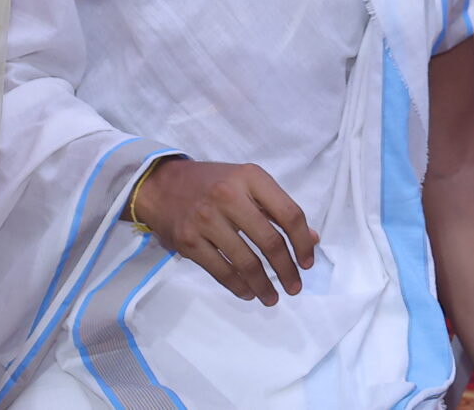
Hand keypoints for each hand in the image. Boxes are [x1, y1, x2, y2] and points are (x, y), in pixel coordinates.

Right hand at [133, 158, 318, 305]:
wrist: (161, 184)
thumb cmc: (212, 183)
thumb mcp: (247, 182)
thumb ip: (277, 208)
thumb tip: (312, 240)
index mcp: (250, 177)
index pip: (289, 213)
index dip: (303, 242)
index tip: (308, 263)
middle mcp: (229, 195)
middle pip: (269, 241)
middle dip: (287, 270)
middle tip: (295, 287)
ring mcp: (206, 219)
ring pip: (246, 262)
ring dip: (264, 285)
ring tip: (272, 297)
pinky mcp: (188, 241)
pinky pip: (221, 271)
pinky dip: (238, 287)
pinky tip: (248, 293)